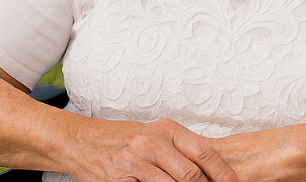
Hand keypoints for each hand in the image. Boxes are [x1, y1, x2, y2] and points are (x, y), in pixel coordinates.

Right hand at [65, 118, 238, 181]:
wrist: (81, 141)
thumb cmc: (123, 140)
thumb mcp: (153, 135)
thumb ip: (181, 150)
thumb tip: (212, 172)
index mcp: (166, 129)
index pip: (204, 153)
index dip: (224, 174)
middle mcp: (151, 143)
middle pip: (192, 176)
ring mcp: (134, 162)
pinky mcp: (119, 180)